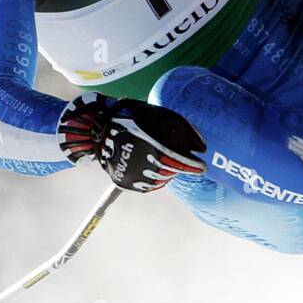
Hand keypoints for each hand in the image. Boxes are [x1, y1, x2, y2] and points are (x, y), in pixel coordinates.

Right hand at [59, 93, 205, 192]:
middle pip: (171, 172)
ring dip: (169, 174)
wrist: (100, 127)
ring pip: (160, 181)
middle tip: (187, 164)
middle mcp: (143, 164)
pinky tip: (156, 170)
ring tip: (170, 164)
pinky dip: (156, 180)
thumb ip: (184, 130)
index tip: (202, 168)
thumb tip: (202, 148)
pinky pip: (147, 186)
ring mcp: (132, 174)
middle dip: (182, 169)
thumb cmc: (135, 117)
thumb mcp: (161, 115)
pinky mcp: (124, 181)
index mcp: (153, 146)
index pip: (180, 162)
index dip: (194, 167)